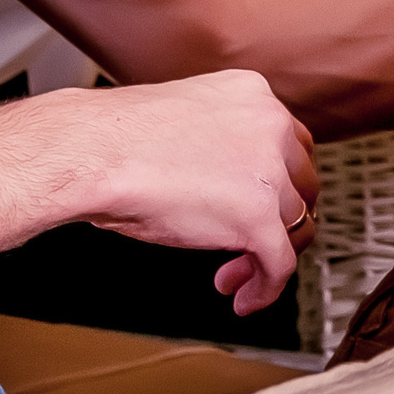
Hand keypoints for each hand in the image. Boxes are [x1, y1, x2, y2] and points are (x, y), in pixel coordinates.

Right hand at [64, 69, 318, 315]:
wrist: (93, 151)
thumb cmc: (115, 139)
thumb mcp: (185, 123)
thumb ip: (219, 143)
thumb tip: (225, 184)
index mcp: (253, 94)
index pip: (290, 145)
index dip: (274, 184)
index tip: (254, 206)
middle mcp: (271, 125)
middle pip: (301, 185)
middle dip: (276, 220)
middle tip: (244, 243)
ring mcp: (270, 172)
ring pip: (295, 225)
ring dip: (265, 255)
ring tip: (233, 274)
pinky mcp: (260, 216)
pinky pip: (280, 264)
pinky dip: (266, 287)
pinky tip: (244, 298)